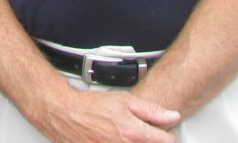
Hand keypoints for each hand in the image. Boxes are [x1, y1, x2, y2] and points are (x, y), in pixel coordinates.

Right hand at [31, 85, 178, 142]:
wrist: (65, 113)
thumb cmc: (90, 106)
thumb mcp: (124, 100)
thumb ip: (152, 110)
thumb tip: (172, 116)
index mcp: (133, 133)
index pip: (166, 141)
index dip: (168, 135)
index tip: (164, 132)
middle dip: (151, 140)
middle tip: (144, 134)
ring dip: (136, 142)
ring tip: (128, 136)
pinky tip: (116, 139)